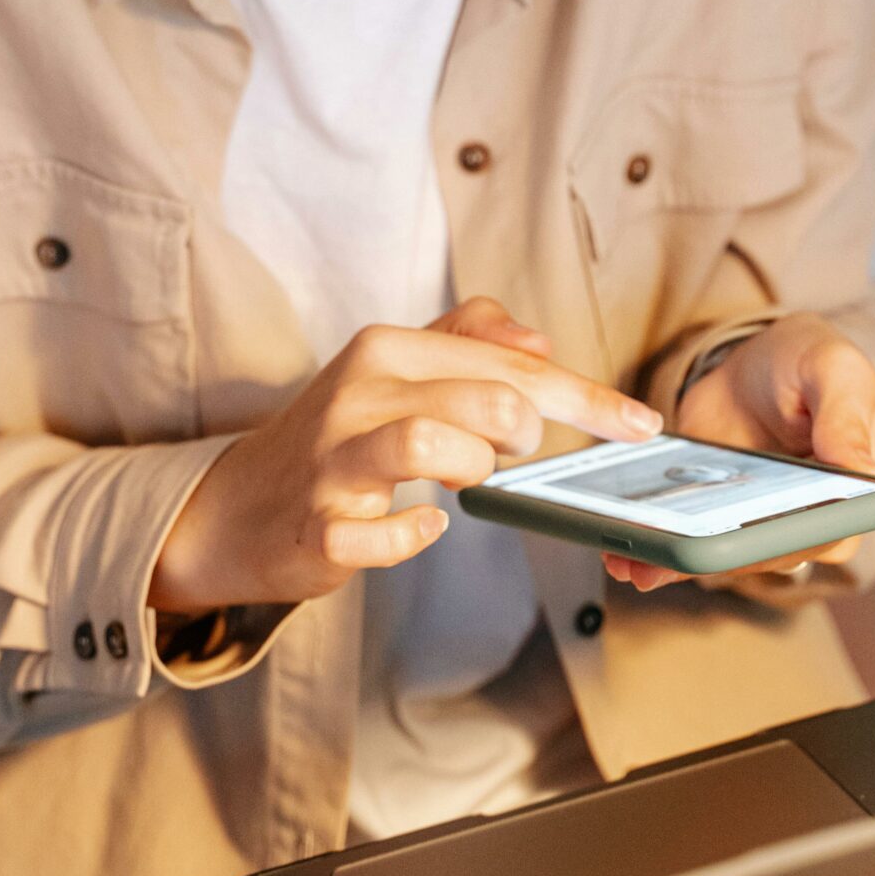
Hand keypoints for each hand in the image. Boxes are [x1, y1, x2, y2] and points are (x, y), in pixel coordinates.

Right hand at [150, 296, 661, 612]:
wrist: (234, 507)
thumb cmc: (334, 435)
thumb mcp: (393, 368)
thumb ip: (468, 339)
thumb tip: (539, 339)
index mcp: (388, 348)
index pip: (510, 363)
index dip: (586, 396)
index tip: (640, 425)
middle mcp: (360, 391)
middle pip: (481, 396)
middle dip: (525, 430)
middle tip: (517, 451)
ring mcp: (333, 459)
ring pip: (426, 445)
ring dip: (472, 468)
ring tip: (470, 478)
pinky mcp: (316, 524)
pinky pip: (375, 534)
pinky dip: (410, 536)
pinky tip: (422, 525)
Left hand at [602, 312, 874, 597]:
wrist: (758, 359)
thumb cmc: (809, 360)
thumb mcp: (834, 371)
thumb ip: (846, 418)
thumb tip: (864, 473)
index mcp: (854, 494)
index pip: (825, 534)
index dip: (784, 541)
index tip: (740, 542)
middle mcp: (809, 521)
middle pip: (765, 553)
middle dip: (717, 557)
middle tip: (670, 554)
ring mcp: (759, 522)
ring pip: (723, 555)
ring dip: (677, 560)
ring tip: (633, 558)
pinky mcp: (717, 515)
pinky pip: (690, 539)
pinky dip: (658, 546)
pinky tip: (623, 547)